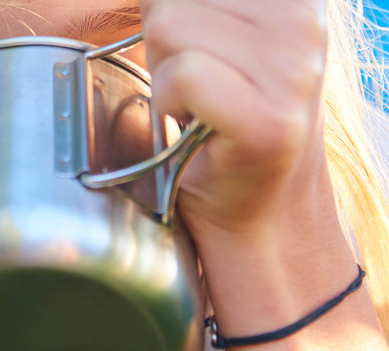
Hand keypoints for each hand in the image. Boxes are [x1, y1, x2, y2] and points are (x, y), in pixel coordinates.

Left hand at [139, 2, 388, 350]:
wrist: (260, 215)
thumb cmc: (220, 128)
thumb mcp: (213, 44)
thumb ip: (188, 8)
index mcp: (290, 0)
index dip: (166, 17)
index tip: (188, 56)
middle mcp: (301, 23)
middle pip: (170, 1)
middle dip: (161, 48)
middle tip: (194, 93)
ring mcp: (293, 70)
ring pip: (168, 28)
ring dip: (163, 77)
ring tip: (198, 109)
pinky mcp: (269, 118)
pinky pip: (180, 75)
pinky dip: (169, 104)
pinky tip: (194, 127)